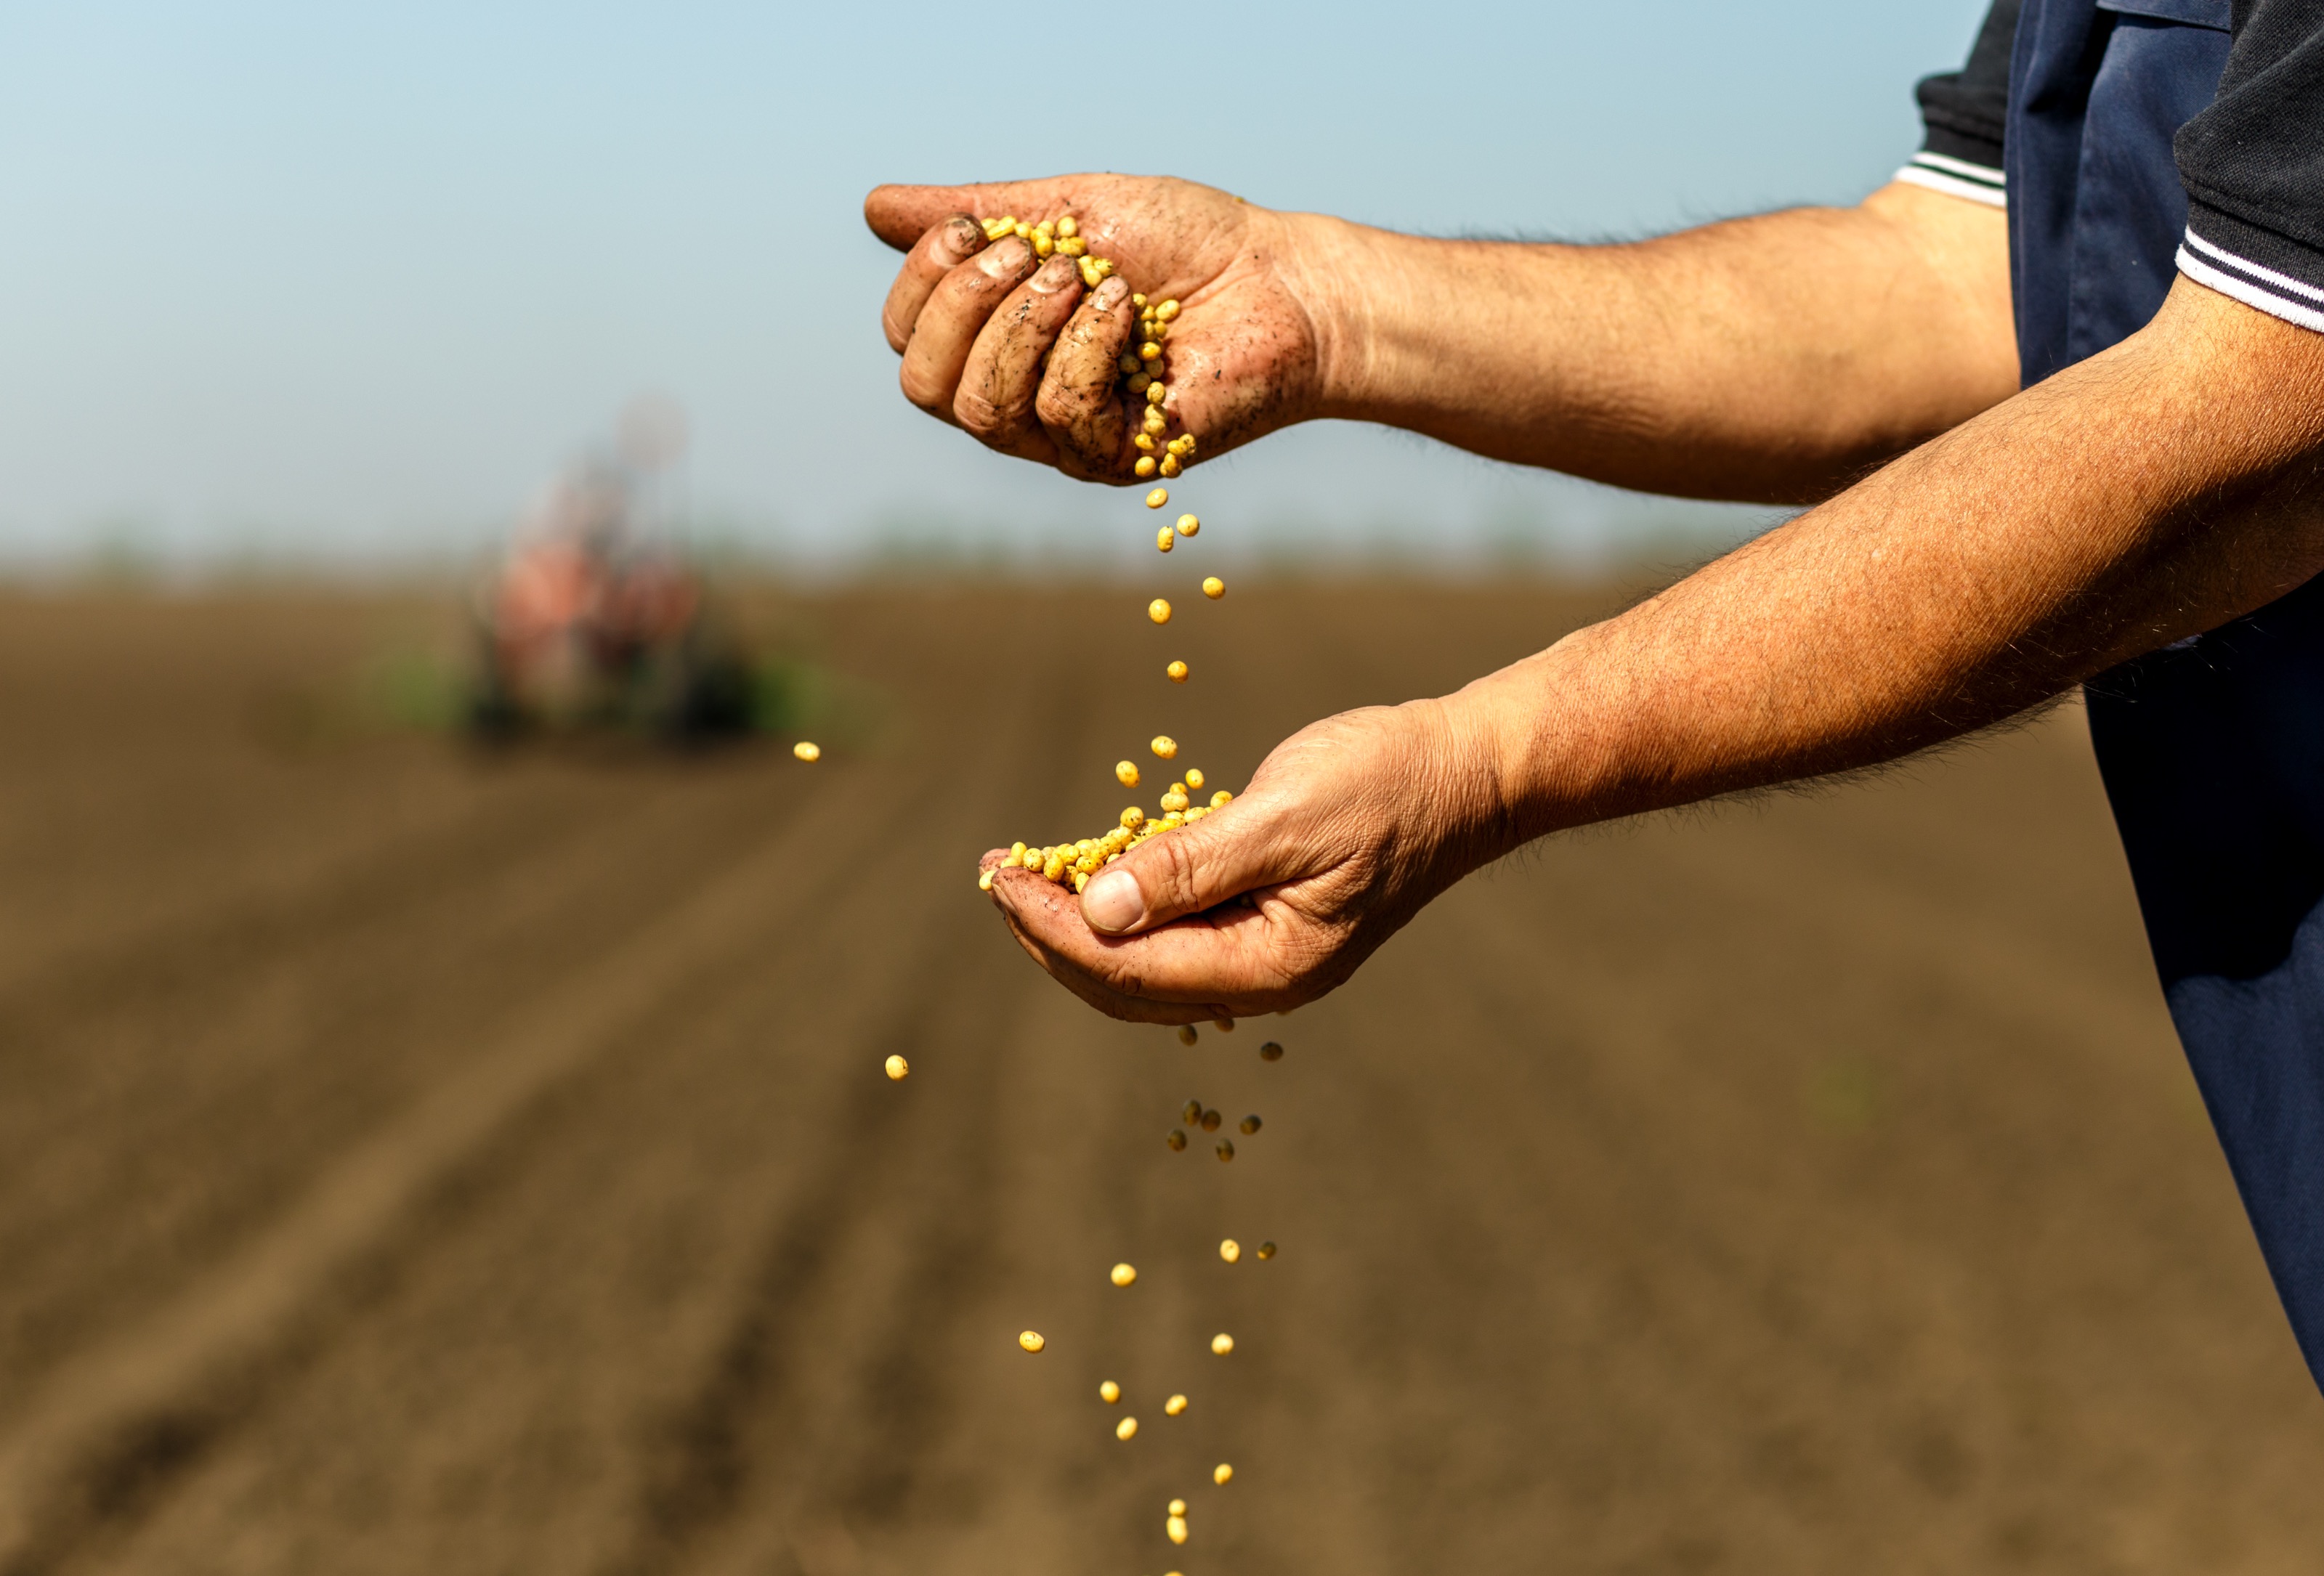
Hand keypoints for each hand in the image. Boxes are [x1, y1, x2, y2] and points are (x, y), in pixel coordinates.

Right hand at [864, 174, 1327, 481]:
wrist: (1281, 281)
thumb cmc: (1189, 243)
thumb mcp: (1069, 209)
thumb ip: (979, 212)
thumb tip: (875, 208)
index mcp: (997, 341)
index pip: (906, 339)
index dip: (923, 282)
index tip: (977, 230)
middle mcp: (1018, 397)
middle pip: (922, 384)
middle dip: (964, 305)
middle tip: (1038, 256)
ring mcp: (1062, 437)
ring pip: (981, 408)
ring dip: (1026, 325)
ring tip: (1091, 279)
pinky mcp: (1114, 458)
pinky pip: (1058, 413)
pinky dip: (1086, 348)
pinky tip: (1130, 316)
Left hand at [979, 696, 1509, 1022]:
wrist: (1468, 772)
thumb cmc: (1387, 782)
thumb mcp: (1285, 815)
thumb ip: (1191, 866)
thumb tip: (1097, 911)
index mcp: (1271, 966)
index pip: (1129, 968)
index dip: (1052, 927)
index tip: (998, 878)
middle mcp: (1264, 979)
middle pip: (1126, 983)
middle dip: (1050, 932)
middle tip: (993, 876)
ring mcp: (1266, 957)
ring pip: (1145, 966)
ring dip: (1078, 924)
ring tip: (1022, 876)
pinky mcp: (1267, 924)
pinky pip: (1177, 935)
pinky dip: (1125, 907)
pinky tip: (1090, 870)